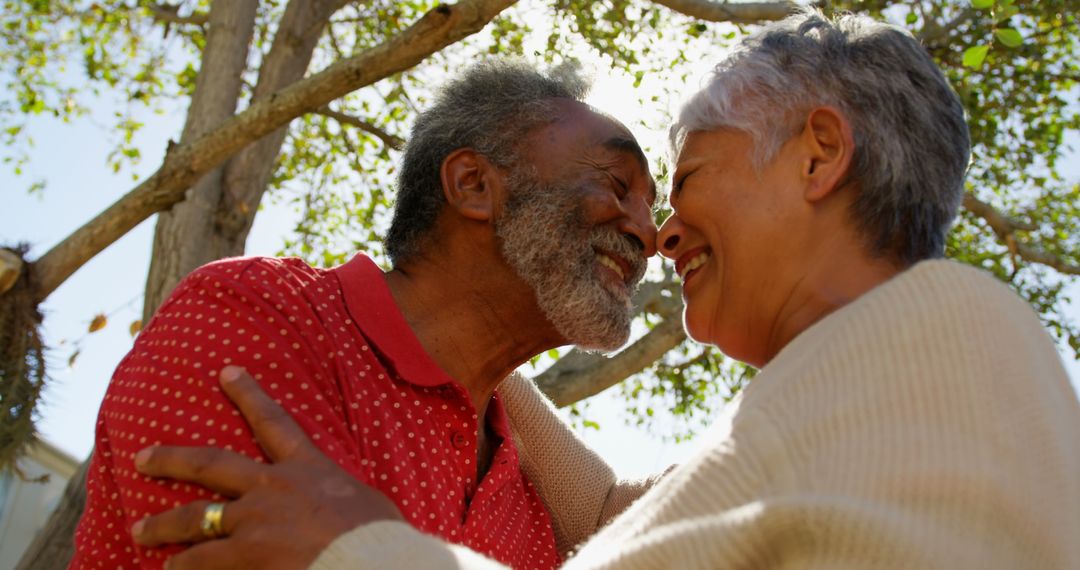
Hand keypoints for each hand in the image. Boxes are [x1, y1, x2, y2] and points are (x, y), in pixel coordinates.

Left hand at [131, 366, 402, 569]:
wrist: (373, 561)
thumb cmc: (381, 537)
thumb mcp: (368, 503)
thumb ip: (342, 499)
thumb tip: (345, 506)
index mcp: (308, 468)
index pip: (274, 422)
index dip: (248, 394)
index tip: (226, 372)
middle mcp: (272, 488)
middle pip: (211, 465)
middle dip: (173, 459)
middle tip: (142, 458)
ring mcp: (254, 522)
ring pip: (195, 518)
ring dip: (164, 526)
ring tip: (141, 531)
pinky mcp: (246, 557)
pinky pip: (203, 562)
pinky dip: (184, 567)